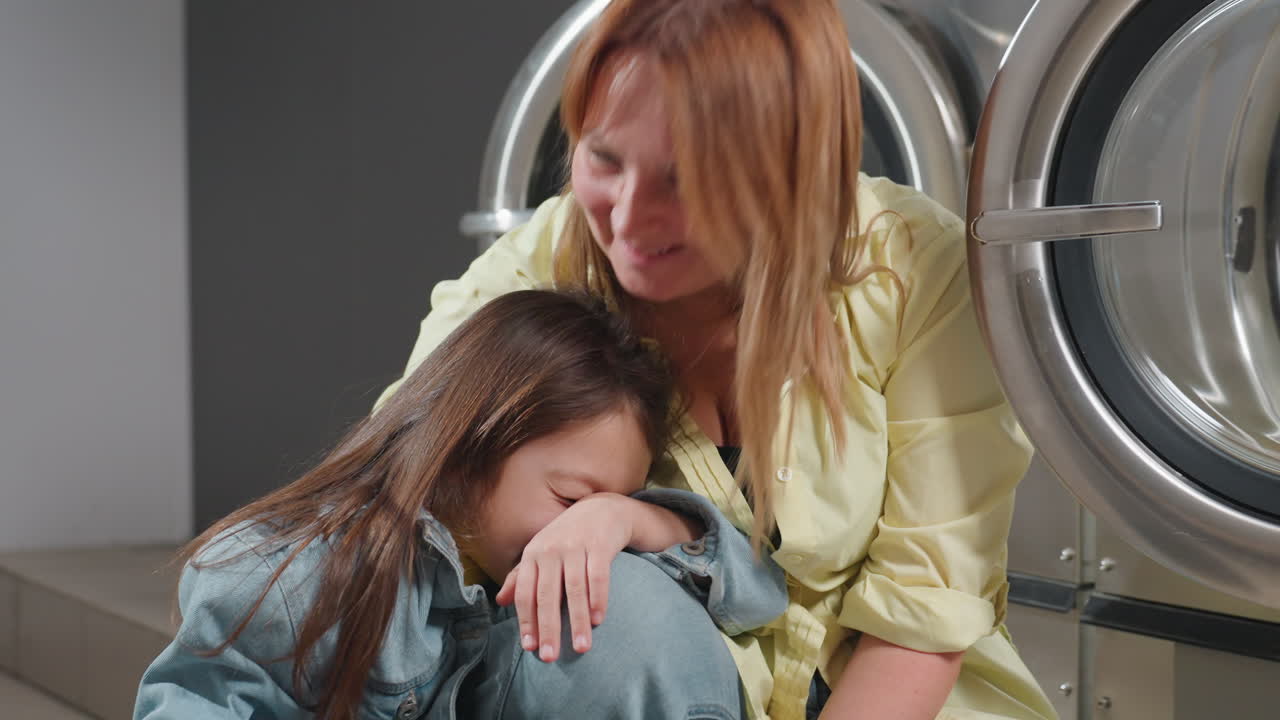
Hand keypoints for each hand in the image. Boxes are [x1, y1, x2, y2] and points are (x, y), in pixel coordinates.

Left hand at [494, 493, 632, 661]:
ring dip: (578, 621)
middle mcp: (551, 550)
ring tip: (581, 648)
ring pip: (575, 589)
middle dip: (548, 628)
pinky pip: (598, 576)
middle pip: (547, 595)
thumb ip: (520, 577)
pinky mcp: (599, 545)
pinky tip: (598, 620)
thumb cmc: (566, 538)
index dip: (526, 621)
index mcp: (533, 554)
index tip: (530, 647)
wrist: (601, 510)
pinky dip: (598, 599)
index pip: (525, 593)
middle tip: (550, 657)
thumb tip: (500, 601)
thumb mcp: (540, 553)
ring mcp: (576, 547)